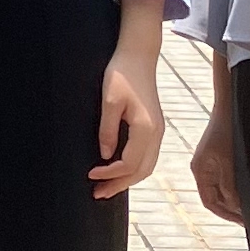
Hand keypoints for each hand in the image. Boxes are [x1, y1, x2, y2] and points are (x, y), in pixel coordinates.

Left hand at [90, 58, 164, 201]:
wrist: (138, 56)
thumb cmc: (122, 74)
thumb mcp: (110, 101)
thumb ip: (108, 130)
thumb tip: (105, 156)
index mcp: (146, 128)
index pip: (129, 163)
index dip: (110, 173)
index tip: (91, 174)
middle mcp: (156, 134)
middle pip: (141, 171)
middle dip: (119, 185)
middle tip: (97, 194)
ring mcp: (158, 132)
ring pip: (147, 166)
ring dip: (127, 180)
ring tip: (107, 187)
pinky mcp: (154, 128)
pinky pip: (147, 157)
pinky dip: (134, 169)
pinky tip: (119, 170)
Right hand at [190, 104, 244, 224]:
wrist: (229, 104)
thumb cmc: (228, 129)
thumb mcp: (229, 160)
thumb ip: (229, 184)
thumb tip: (234, 206)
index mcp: (200, 171)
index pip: (210, 202)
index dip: (226, 214)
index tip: (243, 223)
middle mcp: (204, 169)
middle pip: (217, 197)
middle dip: (233, 209)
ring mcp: (212, 163)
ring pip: (224, 188)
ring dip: (237, 198)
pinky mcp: (221, 157)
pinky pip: (228, 178)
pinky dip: (238, 187)